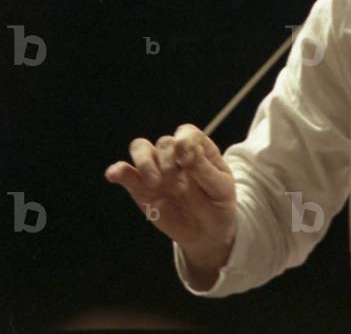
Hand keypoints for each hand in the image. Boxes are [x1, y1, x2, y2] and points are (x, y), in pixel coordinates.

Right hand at [104, 123, 236, 262]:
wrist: (206, 233)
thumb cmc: (219, 205)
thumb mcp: (221, 189)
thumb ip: (205, 170)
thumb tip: (188, 151)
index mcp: (199, 151)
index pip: (186, 133)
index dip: (185, 143)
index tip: (188, 162)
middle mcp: (176, 156)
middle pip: (164, 142)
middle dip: (169, 163)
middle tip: (179, 188)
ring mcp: (157, 170)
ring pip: (140, 148)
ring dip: (145, 162)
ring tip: (155, 184)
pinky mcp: (140, 188)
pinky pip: (124, 172)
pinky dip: (118, 171)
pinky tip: (114, 176)